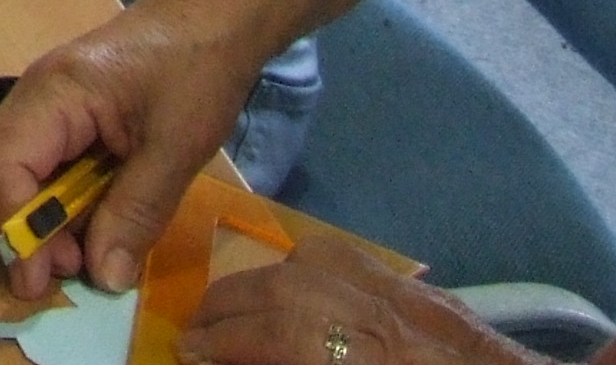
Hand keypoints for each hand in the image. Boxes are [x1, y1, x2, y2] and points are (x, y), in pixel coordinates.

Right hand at [0, 0, 282, 296]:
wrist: (211, 17)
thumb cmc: (196, 71)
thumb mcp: (178, 148)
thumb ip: (136, 212)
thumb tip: (102, 279)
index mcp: (54, 96)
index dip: (12, 231)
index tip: (43, 282)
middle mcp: (30, 100)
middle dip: (9, 230)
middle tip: (64, 268)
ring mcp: (38, 107)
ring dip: (26, 222)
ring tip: (81, 251)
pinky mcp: (55, 119)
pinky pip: (27, 168)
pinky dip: (44, 205)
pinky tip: (86, 222)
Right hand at [180, 239, 524, 363]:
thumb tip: (238, 360)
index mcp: (378, 358)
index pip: (283, 334)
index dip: (226, 342)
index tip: (187, 353)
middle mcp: (392, 320)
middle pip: (291, 290)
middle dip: (230, 307)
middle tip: (194, 332)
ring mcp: (412, 300)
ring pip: (320, 263)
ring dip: (262, 280)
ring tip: (231, 308)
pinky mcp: (429, 295)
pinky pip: (357, 261)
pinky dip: (308, 266)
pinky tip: (290, 285)